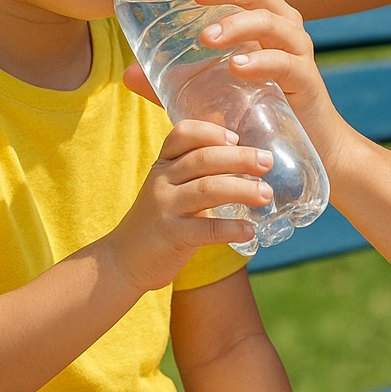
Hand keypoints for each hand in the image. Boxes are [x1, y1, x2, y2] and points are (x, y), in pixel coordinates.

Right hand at [106, 118, 274, 293]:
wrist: (123, 260)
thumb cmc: (159, 219)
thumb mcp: (170, 187)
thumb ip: (198, 172)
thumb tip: (248, 159)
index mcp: (163, 164)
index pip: (183, 134)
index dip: (211, 132)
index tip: (236, 138)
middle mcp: (162, 180)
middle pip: (204, 159)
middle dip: (240, 158)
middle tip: (268, 162)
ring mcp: (165, 207)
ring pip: (208, 189)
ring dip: (242, 189)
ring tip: (266, 194)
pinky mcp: (171, 236)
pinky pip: (206, 228)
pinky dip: (231, 228)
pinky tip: (250, 231)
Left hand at [122, 0, 362, 178]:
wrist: (298, 152)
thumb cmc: (254, 112)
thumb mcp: (208, 93)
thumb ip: (170, 83)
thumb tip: (127, 73)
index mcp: (263, 20)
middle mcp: (283, 29)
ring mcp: (297, 54)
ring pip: (272, 22)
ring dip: (238, 24)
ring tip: (206, 37)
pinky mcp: (306, 82)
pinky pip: (286, 63)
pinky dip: (262, 61)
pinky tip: (238, 66)